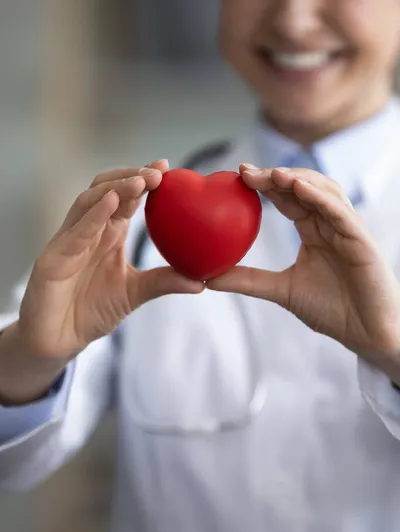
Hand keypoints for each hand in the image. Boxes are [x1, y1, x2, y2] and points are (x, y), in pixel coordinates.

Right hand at [18, 159, 203, 360]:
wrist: (60, 340)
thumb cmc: (93, 312)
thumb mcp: (136, 293)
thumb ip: (164, 282)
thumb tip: (202, 282)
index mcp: (107, 234)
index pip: (125, 198)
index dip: (143, 180)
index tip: (167, 167)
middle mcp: (88, 231)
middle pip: (106, 189)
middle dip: (131, 176)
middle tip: (158, 172)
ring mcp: (68, 241)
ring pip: (88, 202)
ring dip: (115, 188)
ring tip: (141, 181)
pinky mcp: (53, 258)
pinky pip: (75, 232)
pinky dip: (94, 215)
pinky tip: (112, 203)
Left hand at [207, 164, 399, 359]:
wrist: (366, 334)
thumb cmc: (332, 311)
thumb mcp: (282, 290)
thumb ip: (248, 281)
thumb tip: (209, 278)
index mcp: (314, 231)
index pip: (288, 199)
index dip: (265, 184)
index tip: (237, 175)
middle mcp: (330, 224)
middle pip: (303, 188)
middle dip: (275, 176)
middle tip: (244, 171)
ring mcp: (348, 229)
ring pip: (324, 192)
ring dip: (297, 179)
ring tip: (270, 174)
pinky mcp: (362, 240)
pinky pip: (340, 213)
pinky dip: (320, 198)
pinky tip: (299, 189)